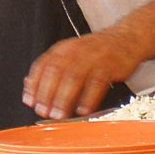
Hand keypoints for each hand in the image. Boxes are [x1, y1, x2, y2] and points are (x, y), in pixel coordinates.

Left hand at [22, 31, 142, 119]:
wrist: (126, 38)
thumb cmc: (96, 51)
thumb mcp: (70, 54)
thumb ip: (50, 68)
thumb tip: (28, 85)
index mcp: (63, 49)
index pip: (43, 65)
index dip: (34, 84)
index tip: (29, 101)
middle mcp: (75, 51)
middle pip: (56, 72)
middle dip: (48, 94)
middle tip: (43, 111)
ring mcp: (93, 57)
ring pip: (74, 78)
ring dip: (65, 99)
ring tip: (60, 115)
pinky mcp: (109, 65)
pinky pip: (97, 83)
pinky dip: (89, 98)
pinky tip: (83, 110)